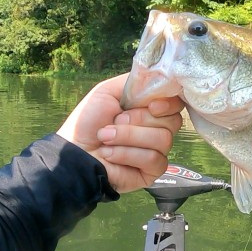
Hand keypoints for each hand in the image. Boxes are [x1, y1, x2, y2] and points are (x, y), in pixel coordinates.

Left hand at [57, 73, 183, 192]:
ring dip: (128, 137)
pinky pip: (154, 159)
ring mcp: (157, 151)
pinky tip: (110, 155)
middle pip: (173, 121)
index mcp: (150, 109)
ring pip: (163, 140)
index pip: (177, 104)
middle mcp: (157, 129)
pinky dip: (128, 154)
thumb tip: (161, 78)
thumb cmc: (88, 122)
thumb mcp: (107, 91)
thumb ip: (136, 82)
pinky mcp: (153, 171)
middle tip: (115, 121)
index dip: (169, 103)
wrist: (74, 152)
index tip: (151, 106)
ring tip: (106, 139)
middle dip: (139, 120)